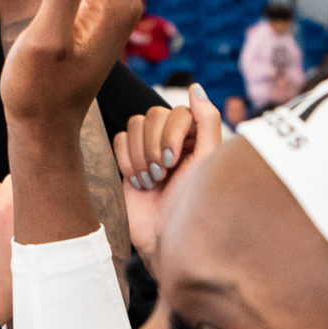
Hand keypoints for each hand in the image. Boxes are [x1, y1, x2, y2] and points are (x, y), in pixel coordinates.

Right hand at [114, 84, 225, 274]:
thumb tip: (195, 86)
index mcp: (196, 138)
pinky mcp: (128, 161)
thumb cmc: (194, 207)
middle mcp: (172, 140)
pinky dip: (127, 160)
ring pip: (135, 125)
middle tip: (161, 176)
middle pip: (154, 115)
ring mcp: (149, 150)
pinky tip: (137, 183)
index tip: (174, 163)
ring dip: (141, 156)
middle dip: (155, 147)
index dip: (172, 134)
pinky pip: (119, 139)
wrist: (166, 242)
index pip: (178, 111)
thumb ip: (207, 121)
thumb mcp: (207, 162)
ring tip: (151, 182)